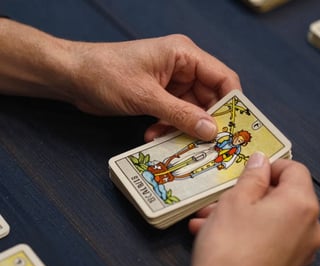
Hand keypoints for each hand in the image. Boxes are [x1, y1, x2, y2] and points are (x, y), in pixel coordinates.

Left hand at [0, 19, 240, 140]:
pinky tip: (153, 134)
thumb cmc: (107, 74)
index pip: (223, 77)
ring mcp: (171, 84)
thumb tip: (212, 131)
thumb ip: (181, 114)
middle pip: (209, 98)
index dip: (232, 103)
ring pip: (192, 110)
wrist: (73, 76)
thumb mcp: (146, 96)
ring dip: (183, 128)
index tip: (234, 129)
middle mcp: (182, 68)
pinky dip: (168, 127)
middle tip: (206, 145)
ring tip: (172, 141)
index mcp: (185, 55)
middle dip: (206, 122)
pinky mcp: (159, 97)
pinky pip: (175, 115)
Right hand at [186, 153, 319, 265]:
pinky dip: (249, 232)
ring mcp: (301, 250)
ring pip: (271, 218)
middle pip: (281, 196)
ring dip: (241, 214)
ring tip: (209, 219)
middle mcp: (309, 228)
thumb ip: (252, 175)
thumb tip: (261, 160)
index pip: (295, 169)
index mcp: (301, 204)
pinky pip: (271, 238)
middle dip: (248, 194)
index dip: (270, 166)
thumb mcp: (236, 200)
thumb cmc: (229, 246)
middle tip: (220, 198)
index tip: (248, 172)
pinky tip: (217, 235)